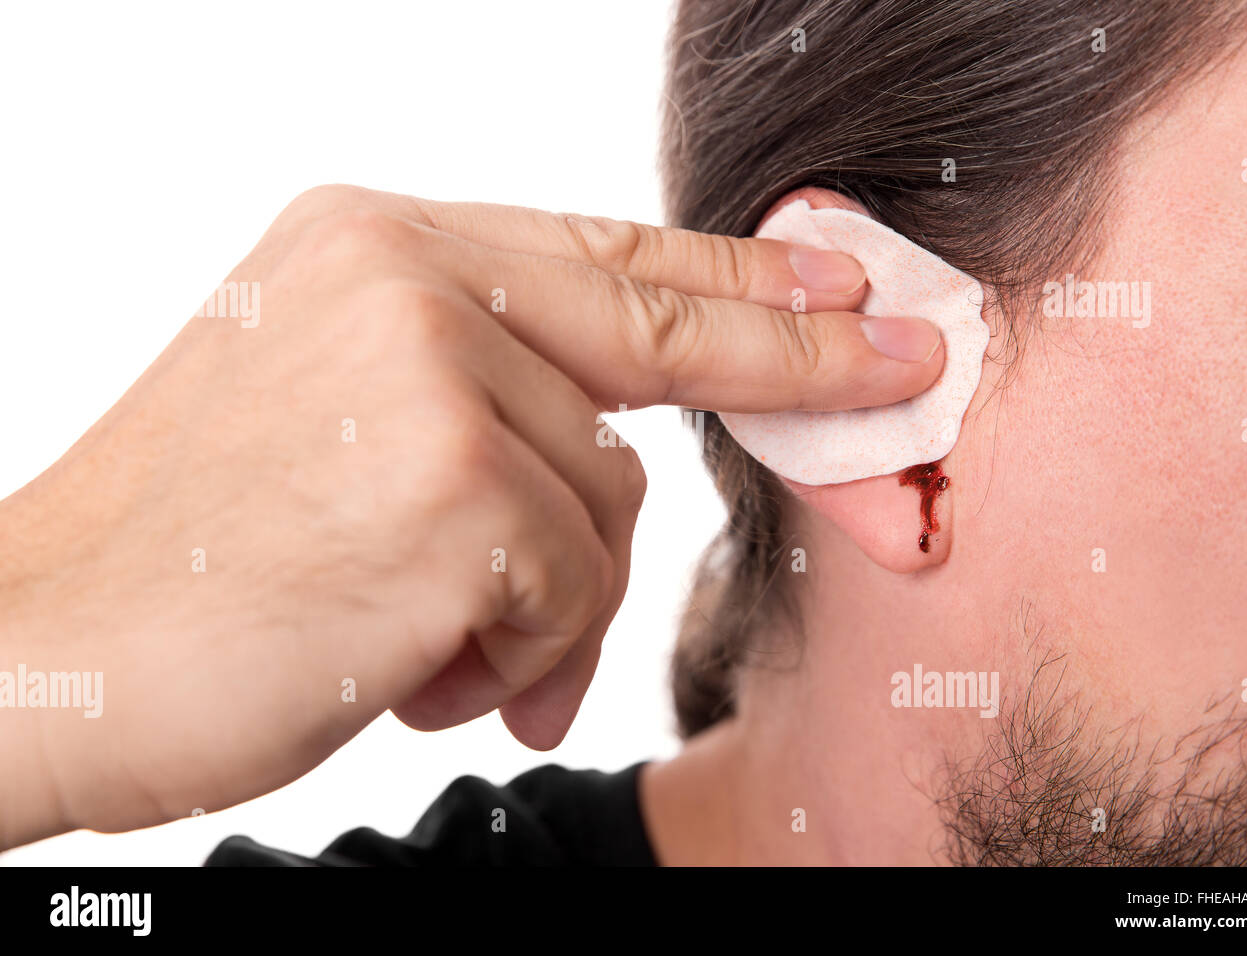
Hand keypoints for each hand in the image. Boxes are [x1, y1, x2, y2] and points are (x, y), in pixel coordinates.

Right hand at [0, 185, 942, 845]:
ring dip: (542, 605)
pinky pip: (571, 591)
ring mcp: (434, 374)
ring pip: (607, 507)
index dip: (735, 271)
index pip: (600, 250)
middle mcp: (408, 280)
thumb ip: (484, 397)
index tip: (843, 277)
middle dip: (796, 354)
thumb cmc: (198, 548)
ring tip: (424, 641)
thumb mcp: (334, 415)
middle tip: (904, 361)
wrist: (42, 646)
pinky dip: (513, 656)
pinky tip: (411, 667)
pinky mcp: (457, 489)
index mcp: (374, 246)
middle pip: (658, 334)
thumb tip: (623, 450)